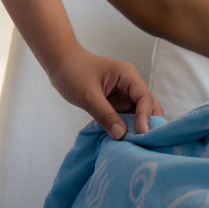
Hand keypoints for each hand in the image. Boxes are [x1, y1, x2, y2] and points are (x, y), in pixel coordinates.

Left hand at [43, 47, 160, 137]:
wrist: (60, 64)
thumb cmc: (73, 72)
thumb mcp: (88, 96)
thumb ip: (105, 115)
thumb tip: (121, 135)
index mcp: (128, 76)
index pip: (144, 97)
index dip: (145, 116)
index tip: (142, 133)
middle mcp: (130, 84)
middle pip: (148, 104)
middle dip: (149, 122)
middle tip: (146, 141)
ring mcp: (123, 94)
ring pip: (138, 112)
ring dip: (138, 126)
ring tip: (137, 143)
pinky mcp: (115, 102)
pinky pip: (125, 116)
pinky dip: (126, 127)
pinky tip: (125, 139)